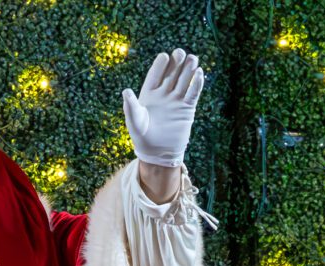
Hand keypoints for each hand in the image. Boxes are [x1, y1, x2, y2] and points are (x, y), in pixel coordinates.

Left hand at [122, 48, 204, 167]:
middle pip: (172, 74)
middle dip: (176, 62)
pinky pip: (193, 93)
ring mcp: (176, 100)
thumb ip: (131, 106)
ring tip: (193, 59)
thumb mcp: (135, 121)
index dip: (160, 66)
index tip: (164, 57)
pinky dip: (196, 84)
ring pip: (184, 80)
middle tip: (180, 53)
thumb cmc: (142, 137)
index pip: (155, 75)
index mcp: (149, 93)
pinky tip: (199, 74)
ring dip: (188, 70)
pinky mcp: (187, 109)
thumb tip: (125, 91)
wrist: (157, 153)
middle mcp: (164, 93)